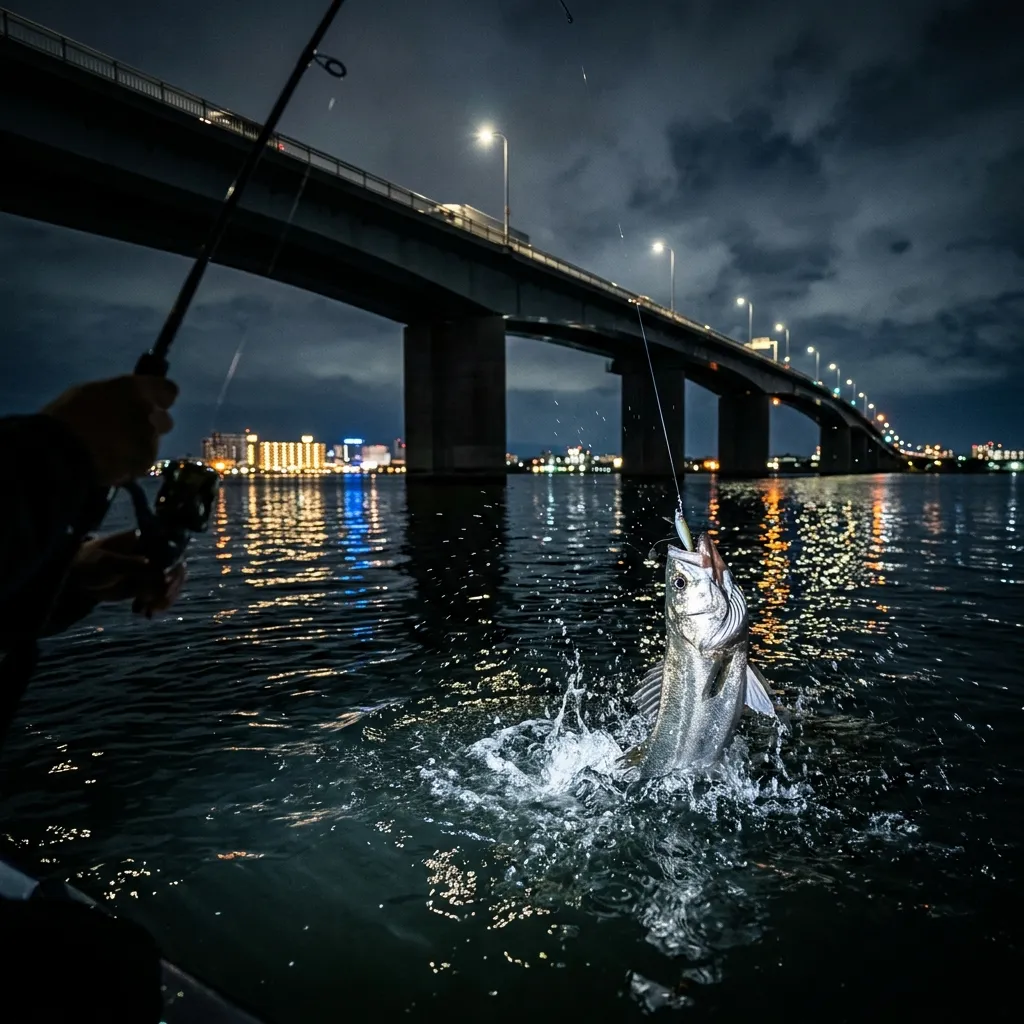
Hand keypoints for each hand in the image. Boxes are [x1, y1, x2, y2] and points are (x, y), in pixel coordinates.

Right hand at [42, 375, 178, 486]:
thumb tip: (126, 401)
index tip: (152, 405)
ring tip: (110, 451)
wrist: (61, 451)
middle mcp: (149, 411)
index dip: (160, 399)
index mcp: (135, 388)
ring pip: (152, 443)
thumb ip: (118, 396)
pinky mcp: (145, 461)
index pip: (169, 390)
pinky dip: (131, 464)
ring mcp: (150, 438)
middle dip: (151, 426)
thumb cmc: (67, 417)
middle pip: (164, 420)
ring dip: (138, 447)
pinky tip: (110, 464)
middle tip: (126, 433)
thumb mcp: (91, 393)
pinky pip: (143, 462)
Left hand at [71, 530, 186, 618]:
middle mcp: (153, 552)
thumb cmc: (89, 562)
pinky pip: (161, 594)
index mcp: (145, 539)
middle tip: (157, 602)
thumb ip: (133, 565)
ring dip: (164, 598)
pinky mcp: (146, 583)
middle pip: (175, 567)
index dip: (171, 565)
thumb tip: (159, 570)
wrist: (76, 578)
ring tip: (150, 611)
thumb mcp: (108, 562)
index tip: (165, 581)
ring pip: (171, 582)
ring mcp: (151, 568)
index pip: (168, 550)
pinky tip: (147, 614)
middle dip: (169, 586)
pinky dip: (158, 604)